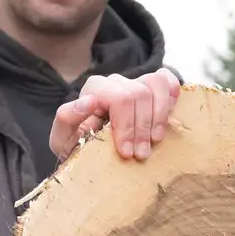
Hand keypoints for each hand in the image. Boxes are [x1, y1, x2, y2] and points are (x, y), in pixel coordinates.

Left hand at [49, 70, 182, 160]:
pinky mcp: (150, 88)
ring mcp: (134, 82)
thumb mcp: (62, 138)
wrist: (89, 152)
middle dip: (142, 128)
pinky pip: (167, 80)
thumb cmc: (76, 145)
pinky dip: (171, 96)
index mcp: (94, 88)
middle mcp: (115, 81)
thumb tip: (90, 101)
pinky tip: (168, 116)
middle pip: (140, 94)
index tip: (126, 153)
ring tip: (155, 141)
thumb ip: (67, 118)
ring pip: (157, 84)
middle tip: (140, 155)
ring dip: (160, 116)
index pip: (120, 98)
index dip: (127, 125)